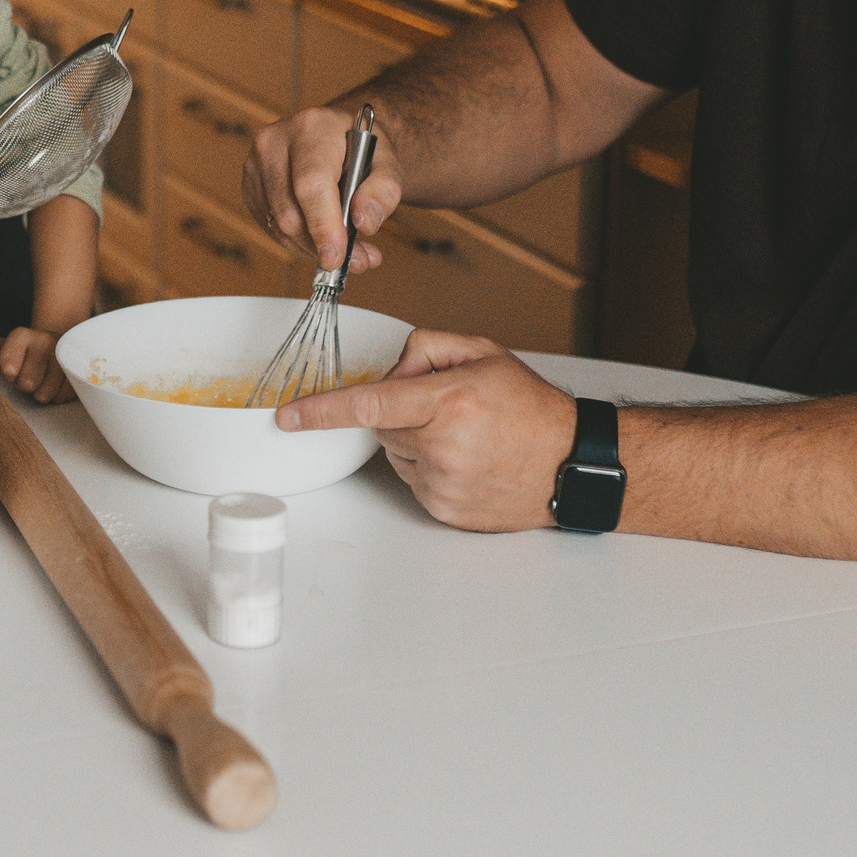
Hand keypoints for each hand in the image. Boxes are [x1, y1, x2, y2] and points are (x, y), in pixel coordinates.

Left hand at [0, 324, 75, 402]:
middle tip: (30, 375)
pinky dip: (56, 395)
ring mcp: (64, 354)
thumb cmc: (25, 352)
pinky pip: (61, 396)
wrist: (57, 343)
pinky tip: (56, 382)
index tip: (12, 368)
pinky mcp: (79, 368)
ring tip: (43, 379)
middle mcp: (44, 340)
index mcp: (22, 335)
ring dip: (41, 392)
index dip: (9, 375)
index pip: (7, 369)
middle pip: (26, 384)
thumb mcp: (5, 348)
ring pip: (44, 394)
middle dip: (26, 385)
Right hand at [244, 104, 401, 272]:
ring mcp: (255, 165)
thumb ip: (384, 190)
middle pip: (289, 212)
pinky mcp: (250, 187)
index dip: (323, 226)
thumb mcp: (388, 162)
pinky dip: (299, 242)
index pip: (310, 185)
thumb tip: (363, 223)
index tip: (337, 258)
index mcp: (310, 128)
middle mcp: (273, 143)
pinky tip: (323, 237)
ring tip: (349, 252)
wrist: (337, 132)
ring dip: (313, 249)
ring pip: (278, 227)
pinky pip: (272, 229)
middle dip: (322, 245)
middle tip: (359, 261)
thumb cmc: (362, 147)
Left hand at [276, 330, 573, 529]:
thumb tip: (392, 367)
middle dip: (401, 412)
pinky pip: (413, 482)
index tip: (287, 416)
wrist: (569, 462)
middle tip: (447, 409)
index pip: (368, 405)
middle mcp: (443, 446)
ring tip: (465, 438)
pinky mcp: (444, 510)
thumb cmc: (530, 408)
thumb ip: (427, 346)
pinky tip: (466, 462)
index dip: (321, 410)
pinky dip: (429, 469)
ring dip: (416, 442)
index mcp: (450, 402)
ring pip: (396, 455)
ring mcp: (442, 484)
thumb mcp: (483, 353)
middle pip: (383, 426)